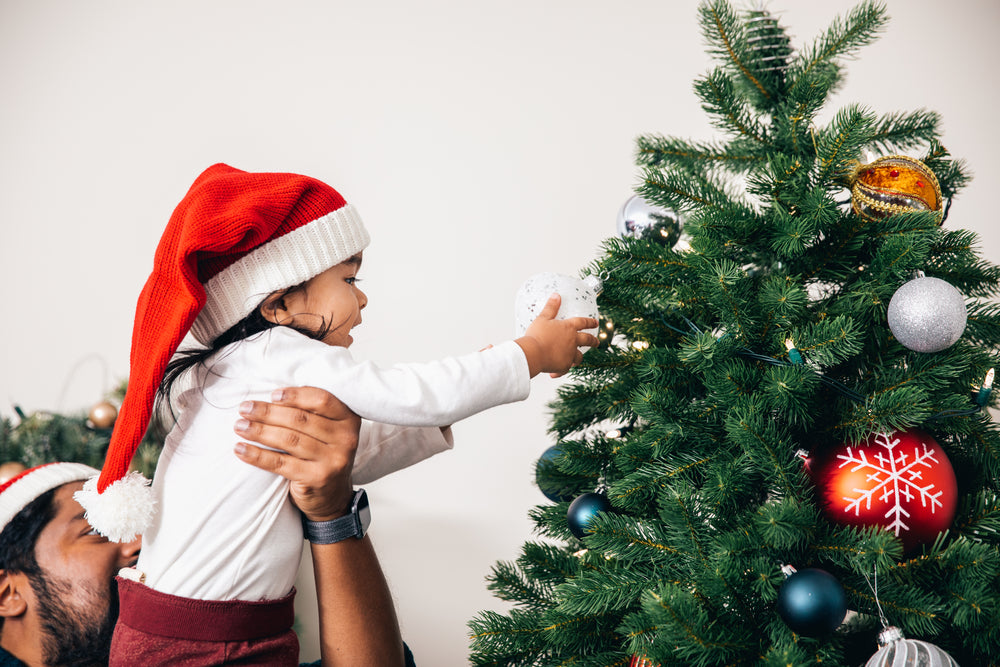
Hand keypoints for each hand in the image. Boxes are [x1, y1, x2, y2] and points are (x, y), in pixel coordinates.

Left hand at [233, 386, 360, 521]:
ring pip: (289, 440)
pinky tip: (241, 449)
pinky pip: (281, 463)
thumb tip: (271, 396)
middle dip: (268, 412)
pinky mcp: (317, 478)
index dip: (295, 396)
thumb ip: (310, 413)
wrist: (332, 497)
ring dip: (259, 431)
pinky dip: (257, 455)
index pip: (321, 400)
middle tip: (245, 409)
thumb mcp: (327, 431)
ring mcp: (333, 460)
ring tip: (239, 426)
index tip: (272, 395)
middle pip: (301, 420)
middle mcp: (346, 439)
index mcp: (348, 420)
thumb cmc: (322, 455)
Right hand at [515, 293, 598, 377]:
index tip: (595, 322)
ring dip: (578, 358)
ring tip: (576, 360)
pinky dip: (559, 371)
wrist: (533, 353)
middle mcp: (572, 341)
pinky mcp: (564, 366)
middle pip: (587, 340)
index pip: (582, 322)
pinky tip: (554, 373)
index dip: (589, 322)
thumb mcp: (543, 318)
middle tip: (597, 343)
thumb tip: (556, 295)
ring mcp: (569, 355)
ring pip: (578, 357)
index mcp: (568, 328)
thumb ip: (551, 307)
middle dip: (593, 341)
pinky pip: (564, 369)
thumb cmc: (536, 335)